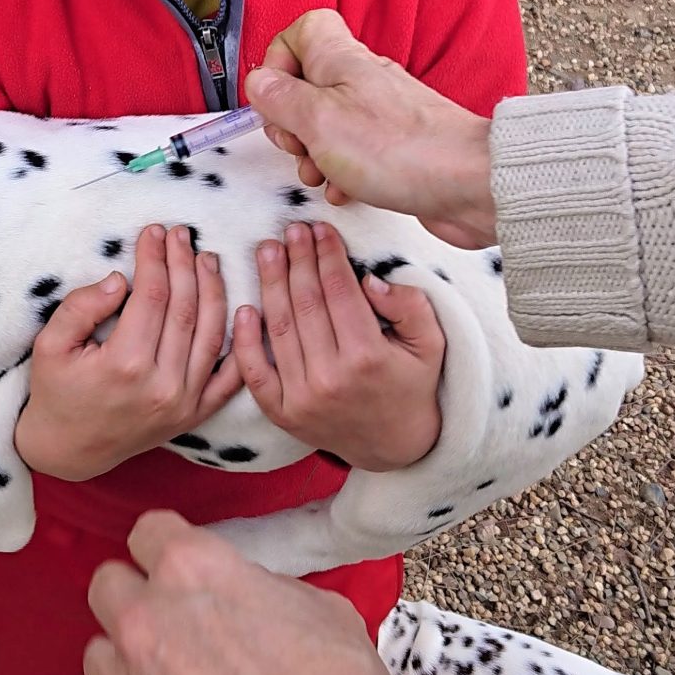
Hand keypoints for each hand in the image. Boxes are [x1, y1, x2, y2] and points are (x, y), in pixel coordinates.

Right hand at [14, 225, 241, 480]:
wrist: (70, 450)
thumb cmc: (56, 393)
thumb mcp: (49, 346)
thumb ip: (81, 308)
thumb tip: (122, 280)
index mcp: (125, 364)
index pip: (152, 295)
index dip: (155, 258)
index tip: (154, 231)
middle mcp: (162, 384)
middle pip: (185, 308)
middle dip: (185, 264)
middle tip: (183, 235)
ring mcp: (184, 403)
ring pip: (211, 334)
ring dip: (214, 290)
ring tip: (207, 259)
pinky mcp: (195, 414)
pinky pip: (230, 378)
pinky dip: (241, 344)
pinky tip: (243, 310)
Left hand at [84, 511, 394, 674]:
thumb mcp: (322, 610)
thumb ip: (266, 593)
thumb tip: (252, 601)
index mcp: (193, 571)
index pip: (148, 532)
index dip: (167, 547)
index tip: (179, 564)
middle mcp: (147, 622)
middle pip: (107, 587)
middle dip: (135, 598)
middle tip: (171, 621)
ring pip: (100, 656)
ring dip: (129, 662)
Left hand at [232, 222, 443, 470]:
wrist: (396, 446)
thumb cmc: (412, 385)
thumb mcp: (430, 343)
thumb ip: (410, 305)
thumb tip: (368, 280)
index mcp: (367, 357)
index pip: (339, 291)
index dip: (326, 255)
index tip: (318, 229)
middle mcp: (330, 378)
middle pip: (306, 304)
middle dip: (296, 260)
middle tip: (289, 230)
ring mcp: (301, 398)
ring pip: (279, 329)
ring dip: (269, 285)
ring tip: (267, 252)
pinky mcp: (282, 413)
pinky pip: (255, 372)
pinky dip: (244, 341)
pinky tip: (244, 308)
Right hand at [245, 9, 498, 247]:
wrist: (469, 185)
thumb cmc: (400, 149)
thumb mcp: (318, 121)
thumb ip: (280, 99)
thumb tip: (258, 82)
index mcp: (341, 61)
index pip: (302, 30)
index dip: (278, 60)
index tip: (274, 99)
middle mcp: (362, 81)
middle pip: (307, 84)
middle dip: (290, 121)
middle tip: (297, 144)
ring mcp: (381, 115)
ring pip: (328, 126)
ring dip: (314, 154)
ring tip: (321, 174)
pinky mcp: (395, 148)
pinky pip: (354, 155)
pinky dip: (343, 173)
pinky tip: (346, 191)